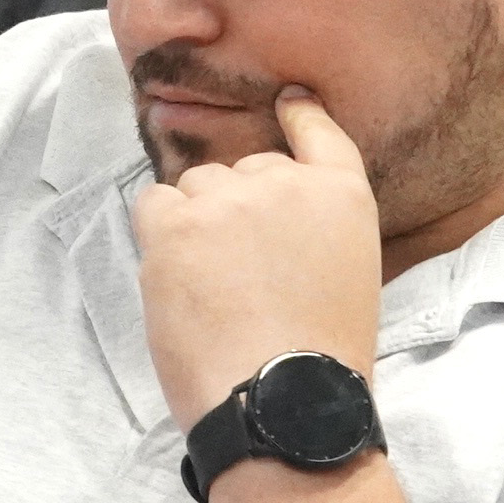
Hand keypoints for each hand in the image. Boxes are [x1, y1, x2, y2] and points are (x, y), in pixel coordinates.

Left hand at [129, 89, 385, 434]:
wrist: (283, 399)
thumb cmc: (322, 358)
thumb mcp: (350, 277)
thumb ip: (313, 233)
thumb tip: (269, 232)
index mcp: (341, 196)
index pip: (319, 133)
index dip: (300, 115)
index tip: (289, 102)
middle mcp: (284, 183)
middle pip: (242, 169)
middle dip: (236, 208)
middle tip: (241, 273)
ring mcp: (226, 200)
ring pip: (194, 186)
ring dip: (195, 222)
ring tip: (211, 286)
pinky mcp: (175, 225)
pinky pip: (153, 204)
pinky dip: (159, 234)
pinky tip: (177, 277)